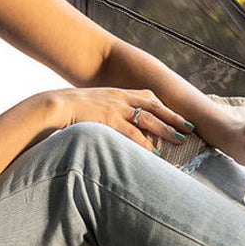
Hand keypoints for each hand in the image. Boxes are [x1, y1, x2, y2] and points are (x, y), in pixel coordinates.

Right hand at [46, 87, 194, 152]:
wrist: (54, 106)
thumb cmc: (70, 109)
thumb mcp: (92, 105)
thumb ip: (105, 112)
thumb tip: (112, 124)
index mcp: (117, 93)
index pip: (147, 97)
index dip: (164, 106)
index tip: (177, 115)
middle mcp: (119, 98)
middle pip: (154, 106)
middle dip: (173, 117)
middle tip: (190, 126)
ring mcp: (115, 109)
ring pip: (148, 119)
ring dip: (166, 129)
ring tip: (181, 139)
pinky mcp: (109, 120)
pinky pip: (133, 133)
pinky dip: (146, 143)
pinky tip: (155, 152)